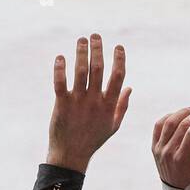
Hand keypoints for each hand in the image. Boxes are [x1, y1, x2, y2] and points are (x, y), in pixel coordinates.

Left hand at [46, 34, 130, 172]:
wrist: (72, 154)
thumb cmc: (94, 139)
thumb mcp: (113, 125)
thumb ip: (122, 105)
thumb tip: (130, 88)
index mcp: (109, 106)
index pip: (118, 78)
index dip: (119, 60)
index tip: (118, 47)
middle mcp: (95, 102)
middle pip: (99, 70)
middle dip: (98, 50)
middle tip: (96, 36)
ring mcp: (78, 102)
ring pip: (81, 72)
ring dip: (81, 53)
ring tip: (81, 40)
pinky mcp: (62, 104)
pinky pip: (60, 83)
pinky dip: (60, 69)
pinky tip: (60, 57)